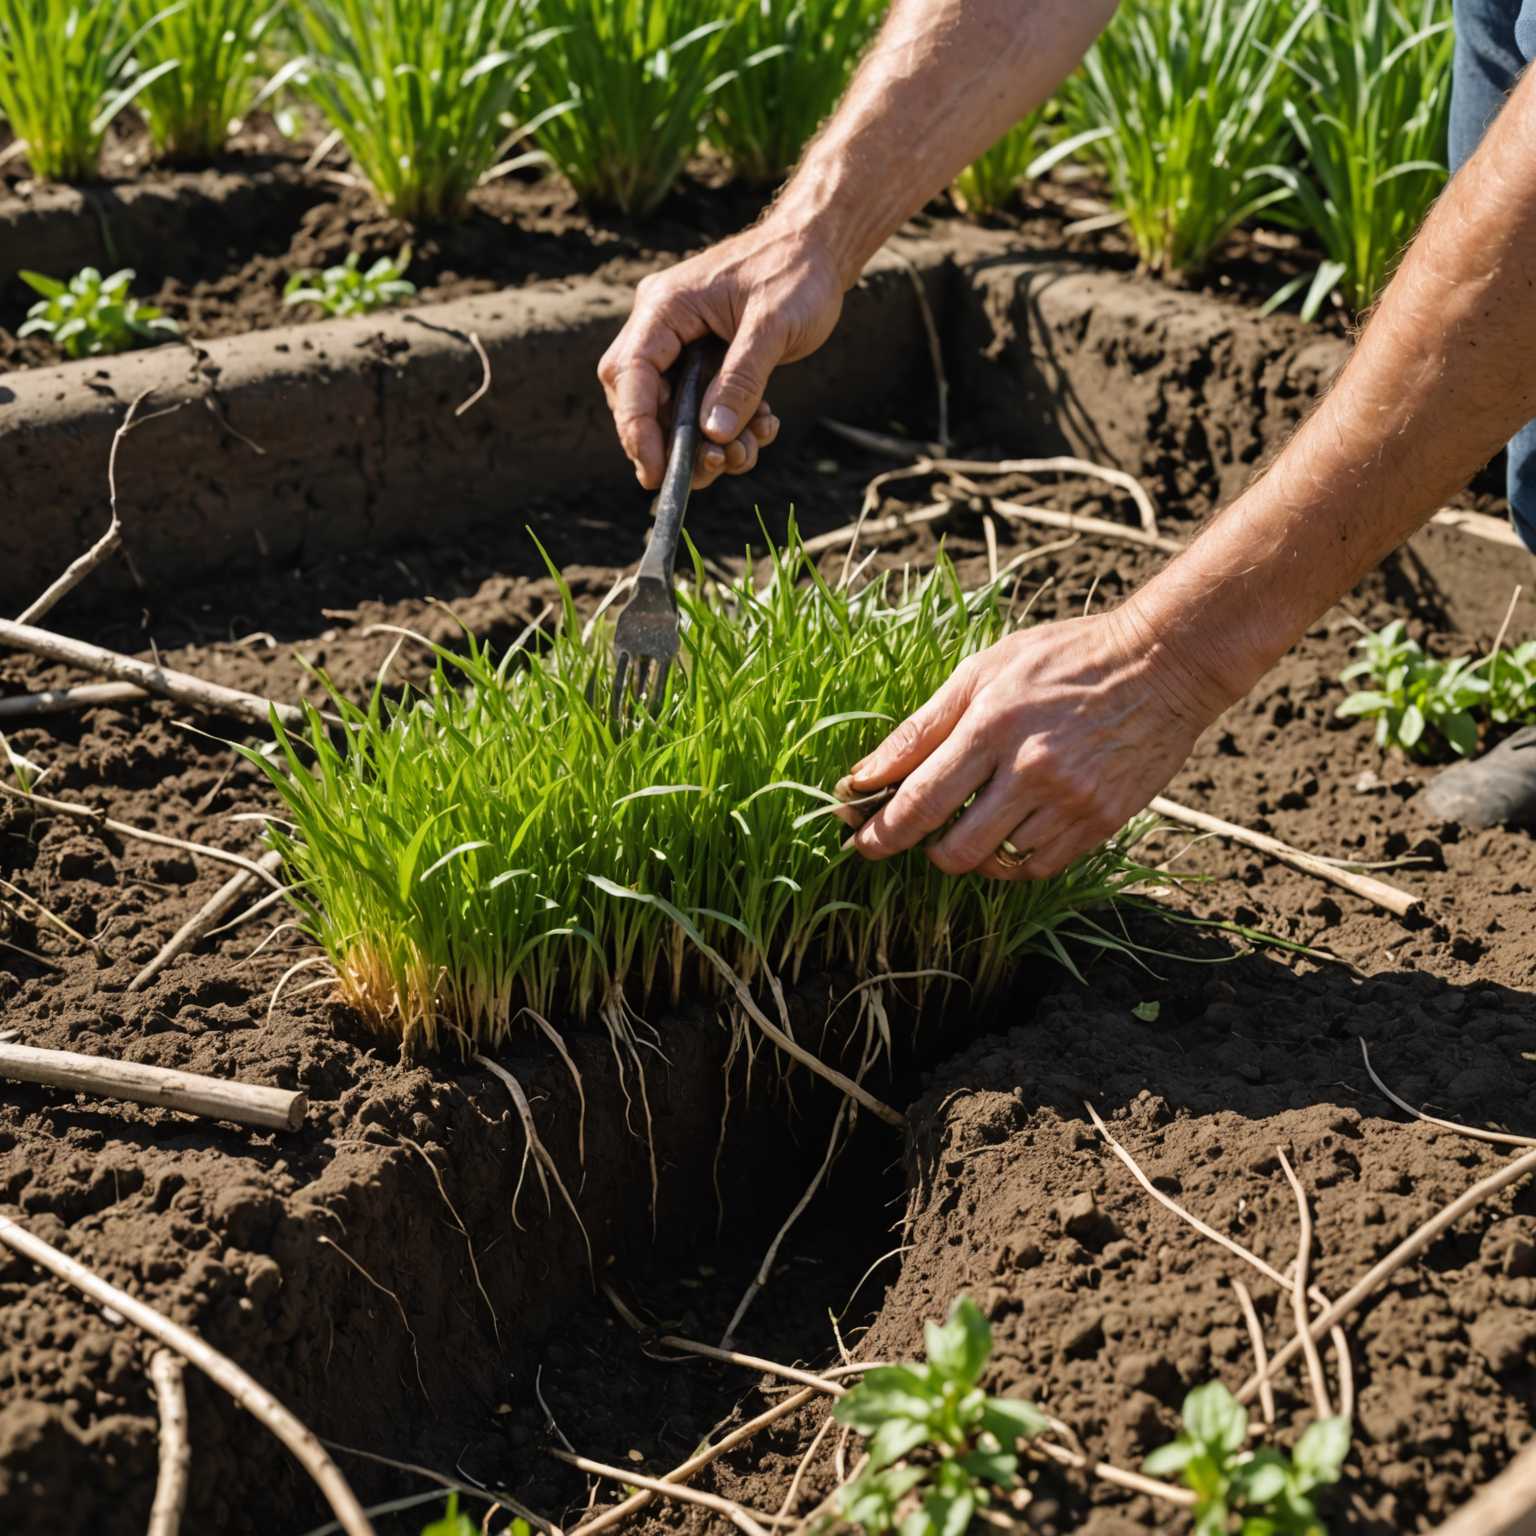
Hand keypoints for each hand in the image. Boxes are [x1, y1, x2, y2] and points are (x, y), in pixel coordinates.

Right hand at [598, 219, 844, 489]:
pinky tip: (762, 428)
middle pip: (641, 399)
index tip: (654, 470)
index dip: (636, 427)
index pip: (630, 374)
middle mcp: (663, 325)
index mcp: (665, 307)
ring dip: (705, 443)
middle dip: (670, 443)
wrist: (819, 250)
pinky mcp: (704, 359)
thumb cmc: (795, 273)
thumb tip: (713, 435)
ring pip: (673, 411)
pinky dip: (728, 428)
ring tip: (745, 453)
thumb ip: (741, 380)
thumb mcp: (773, 327)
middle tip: (704, 474)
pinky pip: (701, 406)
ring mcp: (681, 343)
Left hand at [840, 609, 1221, 879]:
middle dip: (927, 849)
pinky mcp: (1102, 822)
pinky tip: (1016, 824)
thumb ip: (921, 729)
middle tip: (925, 830)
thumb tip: (863, 775)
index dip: (881, 833)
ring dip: (975, 850)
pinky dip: (1016, 857)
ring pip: (998, 863)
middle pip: (955, 850)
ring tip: (981, 813)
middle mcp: (1031, 770)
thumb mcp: (982, 672)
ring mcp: (1071, 801)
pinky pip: (1040, 867)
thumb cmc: (1062, 660)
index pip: (920, 802)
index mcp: (992, 726)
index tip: (859, 842)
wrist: (1162, 664)